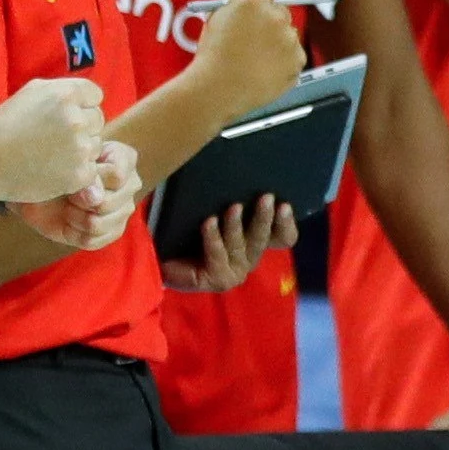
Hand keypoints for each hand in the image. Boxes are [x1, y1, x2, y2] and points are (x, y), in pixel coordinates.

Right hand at [0, 77, 106, 202]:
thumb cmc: (4, 125)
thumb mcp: (32, 92)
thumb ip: (64, 90)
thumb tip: (89, 96)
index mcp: (66, 93)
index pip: (95, 96)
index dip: (80, 106)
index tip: (59, 117)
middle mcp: (77, 118)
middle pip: (98, 120)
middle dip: (81, 127)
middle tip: (52, 137)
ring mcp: (79, 148)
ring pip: (96, 145)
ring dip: (79, 150)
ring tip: (49, 154)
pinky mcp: (79, 174)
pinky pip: (91, 169)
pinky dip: (76, 172)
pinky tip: (52, 170)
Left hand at [14, 139, 141, 250]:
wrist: (41, 186)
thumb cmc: (56, 167)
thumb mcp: (67, 161)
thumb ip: (86, 174)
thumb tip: (96, 198)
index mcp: (125, 159)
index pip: (116, 176)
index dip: (90, 179)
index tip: (74, 173)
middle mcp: (131, 184)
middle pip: (107, 203)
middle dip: (78, 201)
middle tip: (68, 192)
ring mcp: (124, 210)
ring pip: (98, 224)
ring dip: (74, 217)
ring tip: (68, 206)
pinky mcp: (113, 232)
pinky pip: (91, 240)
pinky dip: (73, 233)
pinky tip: (69, 221)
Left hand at [162, 194, 297, 292]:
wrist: (161, 263)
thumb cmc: (190, 234)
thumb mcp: (215, 212)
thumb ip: (231, 202)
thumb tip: (241, 170)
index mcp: (255, 242)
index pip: (284, 236)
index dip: (286, 223)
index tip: (284, 204)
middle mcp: (250, 257)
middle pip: (264, 238)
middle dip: (265, 217)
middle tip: (266, 197)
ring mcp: (236, 271)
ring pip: (241, 245)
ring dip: (237, 225)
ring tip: (233, 207)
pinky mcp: (219, 279)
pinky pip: (217, 254)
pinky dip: (213, 237)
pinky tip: (209, 222)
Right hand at [187, 0, 304, 112]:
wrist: (217, 90)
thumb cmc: (212, 54)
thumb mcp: (214, 14)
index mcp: (251, 1)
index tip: (259, 2)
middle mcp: (276, 16)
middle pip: (281, 10)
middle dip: (269, 20)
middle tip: (251, 38)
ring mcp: (290, 39)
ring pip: (287, 34)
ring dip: (276, 42)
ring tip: (253, 59)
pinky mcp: (298, 60)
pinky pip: (293, 55)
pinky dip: (282, 61)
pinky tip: (262, 70)